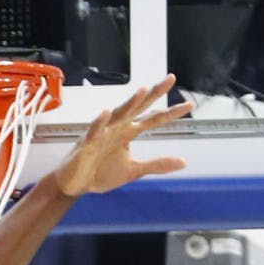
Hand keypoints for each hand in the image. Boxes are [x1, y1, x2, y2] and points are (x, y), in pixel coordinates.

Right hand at [54, 75, 192, 197]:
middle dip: (153, 93)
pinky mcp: (87, 144)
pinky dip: (99, 123)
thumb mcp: (134, 171)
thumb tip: (184, 162)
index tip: (188, 105)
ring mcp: (102, 133)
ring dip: (130, 103)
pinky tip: (106, 113)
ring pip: (118, 115)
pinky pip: (94, 131)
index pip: (153, 118)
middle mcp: (118, 127)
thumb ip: (157, 165)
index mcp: (129, 131)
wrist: (76, 185)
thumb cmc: (100, 173)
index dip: (170, 112)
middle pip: (138, 107)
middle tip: (170, 79)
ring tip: (142, 91)